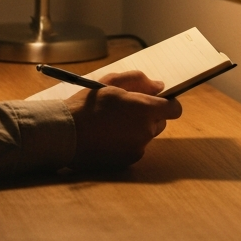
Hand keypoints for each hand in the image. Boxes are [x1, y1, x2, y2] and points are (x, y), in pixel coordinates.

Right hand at [67, 70, 182, 170]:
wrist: (66, 134)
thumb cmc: (87, 104)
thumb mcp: (111, 82)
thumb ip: (139, 80)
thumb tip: (160, 86)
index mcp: (145, 109)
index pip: (174, 108)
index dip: (167, 102)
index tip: (155, 99)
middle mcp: (146, 131)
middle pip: (160, 121)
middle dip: (149, 114)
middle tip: (126, 109)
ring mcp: (138, 148)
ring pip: (147, 135)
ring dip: (138, 128)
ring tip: (113, 122)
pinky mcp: (129, 161)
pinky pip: (136, 147)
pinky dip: (128, 141)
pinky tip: (109, 136)